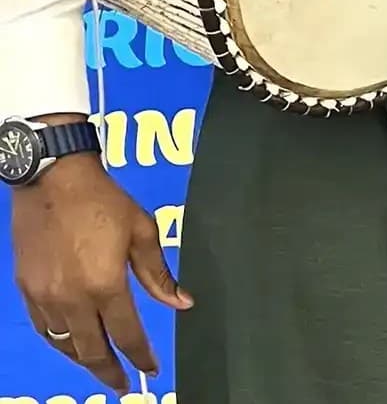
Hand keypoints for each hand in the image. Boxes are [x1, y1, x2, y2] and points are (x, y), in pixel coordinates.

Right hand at [12, 148, 192, 390]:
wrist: (53, 180)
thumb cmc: (105, 201)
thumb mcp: (141, 230)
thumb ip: (158, 273)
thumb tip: (183, 302)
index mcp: (105, 285)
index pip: (126, 334)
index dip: (140, 356)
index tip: (151, 371)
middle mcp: (72, 300)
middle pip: (92, 350)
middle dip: (110, 371)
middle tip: (123, 385)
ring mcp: (46, 299)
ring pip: (65, 345)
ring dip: (84, 360)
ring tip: (101, 365)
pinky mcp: (27, 291)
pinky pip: (44, 330)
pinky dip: (61, 343)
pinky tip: (71, 343)